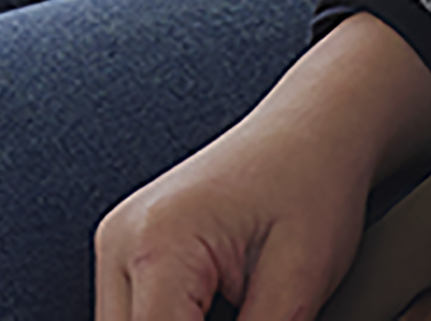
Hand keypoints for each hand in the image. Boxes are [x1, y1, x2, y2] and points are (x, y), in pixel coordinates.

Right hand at [94, 16, 430, 320]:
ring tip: (242, 308)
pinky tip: (218, 313)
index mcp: (158, 244)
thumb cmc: (312, 189)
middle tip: (252, 317)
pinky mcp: (127, 247)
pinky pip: (132, 315)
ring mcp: (117, 240)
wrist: (313, 129)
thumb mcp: (297, 287)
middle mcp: (120, 239)